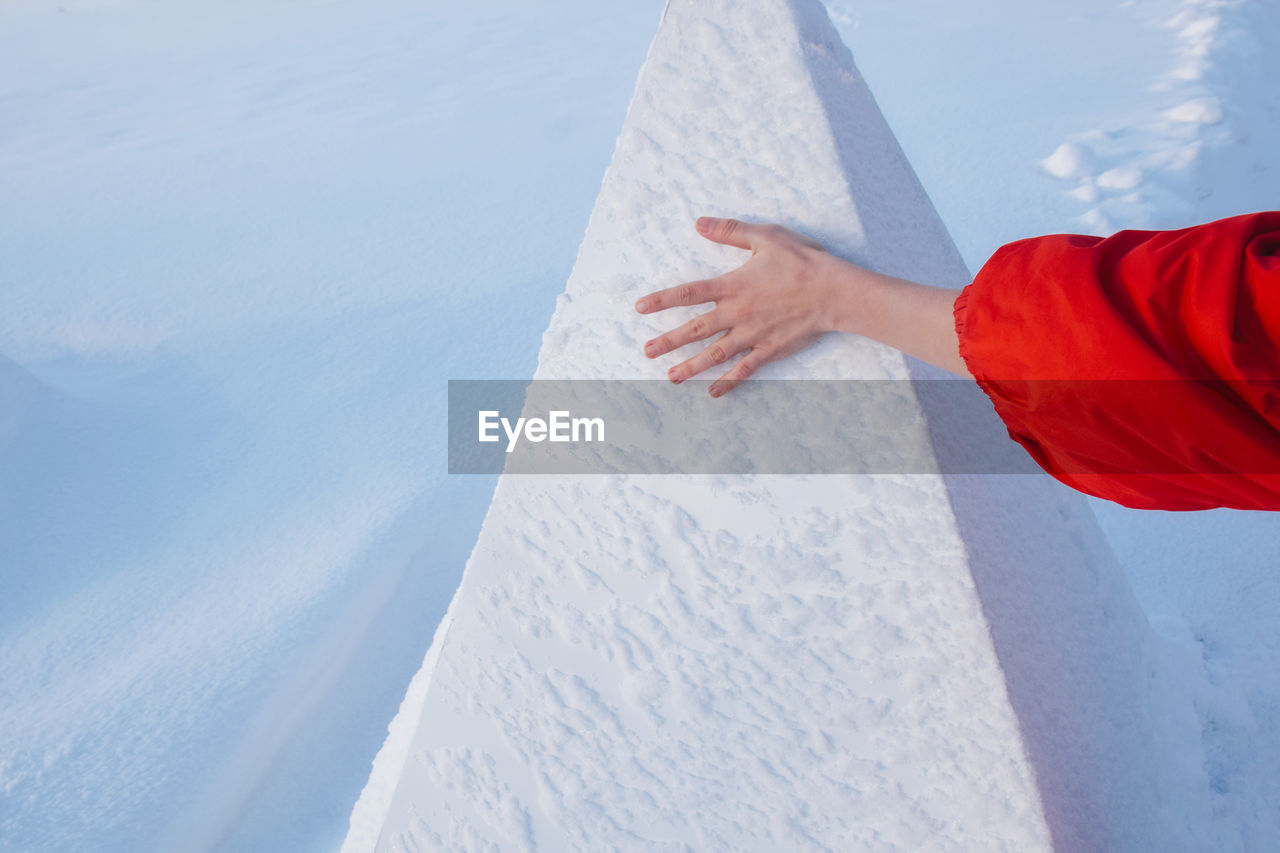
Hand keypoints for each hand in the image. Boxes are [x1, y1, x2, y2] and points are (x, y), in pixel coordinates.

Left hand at [635, 217, 844, 396]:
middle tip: (646, 352)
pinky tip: (713, 392)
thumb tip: (699, 223)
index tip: (640, 308)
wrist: (833, 291)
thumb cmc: (802, 261)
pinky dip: (728, 383)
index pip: (688, 294)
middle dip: (668, 342)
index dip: (661, 300)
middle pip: (695, 330)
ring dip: (690, 367)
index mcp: (732, 286)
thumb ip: (730, 232)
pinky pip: (744, 370)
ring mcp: (752, 335)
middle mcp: (737, 314)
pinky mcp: (769, 350)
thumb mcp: (765, 236)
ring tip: (671, 378)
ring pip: (714, 355)